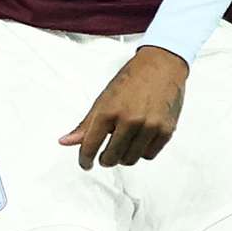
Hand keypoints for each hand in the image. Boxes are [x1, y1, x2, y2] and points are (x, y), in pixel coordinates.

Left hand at [60, 47, 190, 169]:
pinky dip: (141, 152)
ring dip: (124, 157)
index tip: (86, 164)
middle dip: (105, 159)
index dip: (85, 159)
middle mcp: (130, 120)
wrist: (162, 66)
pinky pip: (149, 154)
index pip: (91, 146)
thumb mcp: (104, 100)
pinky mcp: (166, 130)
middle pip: (112, 157)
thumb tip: (65, 142)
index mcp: (109, 112)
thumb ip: (86, 124)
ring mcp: (149, 126)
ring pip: (131, 158)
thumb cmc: (131, 81)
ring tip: (123, 146)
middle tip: (106, 155)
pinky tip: (139, 142)